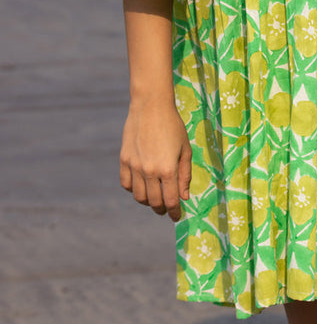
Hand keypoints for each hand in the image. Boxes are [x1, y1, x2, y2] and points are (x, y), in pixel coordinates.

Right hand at [119, 98, 191, 221]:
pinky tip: (142, 185)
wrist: (151, 107)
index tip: (176, 217)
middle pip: (154, 202)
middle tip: (166, 208)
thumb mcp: (185, 149)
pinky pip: (126, 184)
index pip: (171, 200)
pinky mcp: (124, 160)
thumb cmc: (173, 126)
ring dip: (148, 202)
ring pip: (139, 197)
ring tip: (155, 198)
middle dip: (162, 209)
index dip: (174, 212)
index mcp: (168, 169)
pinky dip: (134, 190)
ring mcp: (134, 166)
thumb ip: (185, 174)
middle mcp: (150, 171)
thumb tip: (184, 197)